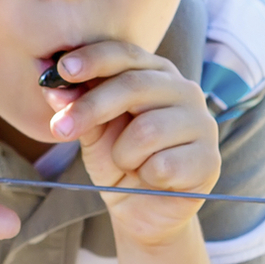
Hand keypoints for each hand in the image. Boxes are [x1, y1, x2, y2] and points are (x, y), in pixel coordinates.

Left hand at [44, 41, 220, 246]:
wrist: (141, 209)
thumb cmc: (118, 161)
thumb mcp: (93, 132)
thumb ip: (78, 107)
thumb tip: (53, 88)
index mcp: (156, 74)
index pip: (125, 54)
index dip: (93, 59)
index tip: (62, 70)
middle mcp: (185, 91)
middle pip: (133, 86)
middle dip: (91, 108)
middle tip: (60, 129)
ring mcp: (203, 124)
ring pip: (147, 131)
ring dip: (123, 155)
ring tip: (128, 164)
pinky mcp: (210, 160)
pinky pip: (163, 166)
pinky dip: (146, 177)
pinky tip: (152, 180)